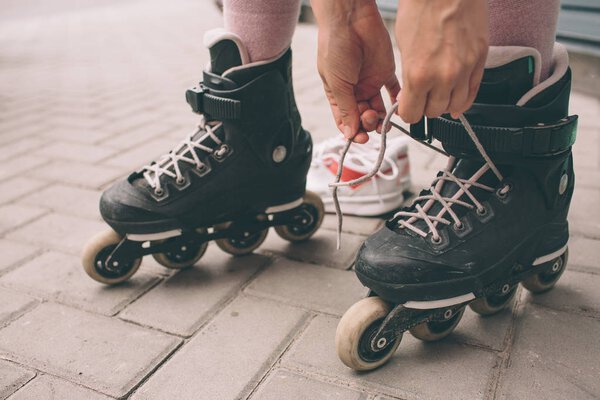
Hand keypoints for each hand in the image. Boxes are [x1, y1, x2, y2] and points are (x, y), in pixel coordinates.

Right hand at [311, 0, 398, 142]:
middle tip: (371, 119)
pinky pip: (393, 92)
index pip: (346, 121)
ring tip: (381, 115)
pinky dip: (396, 102)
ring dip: (381, 117)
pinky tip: (397, 107)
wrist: (350, 18)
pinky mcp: (385, 72)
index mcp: (338, 94)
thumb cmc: (335, 46)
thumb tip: (350, 134)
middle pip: (363, 118)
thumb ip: (346, 109)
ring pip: (378, 108)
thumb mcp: (337, 83)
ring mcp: (370, 82)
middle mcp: (354, 91)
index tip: (361, 138)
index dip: (353, 132)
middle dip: (368, 124)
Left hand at [395, 0, 488, 122]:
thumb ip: (409, 75)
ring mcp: (465, 69)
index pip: (412, 115)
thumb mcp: (404, 46)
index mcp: (419, 75)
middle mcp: (444, 76)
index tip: (407, 107)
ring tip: (438, 94)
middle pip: (434, 113)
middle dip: (425, 107)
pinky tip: (457, 100)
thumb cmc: (421, 8)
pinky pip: (473, 93)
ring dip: (445, 104)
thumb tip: (411, 94)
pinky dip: (464, 100)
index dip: (407, 112)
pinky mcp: (480, 60)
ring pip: (455, 106)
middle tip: (422, 98)